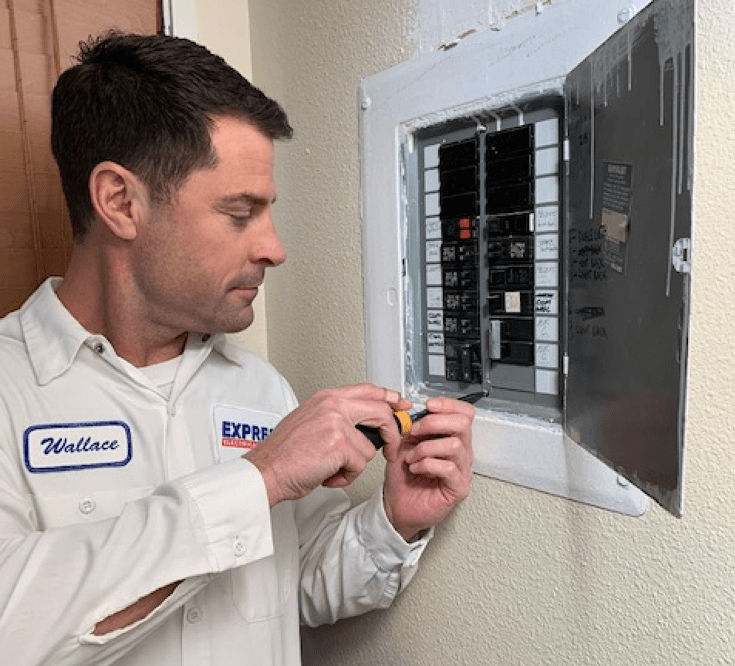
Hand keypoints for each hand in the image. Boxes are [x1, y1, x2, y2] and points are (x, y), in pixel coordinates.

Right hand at [246, 383, 410, 505]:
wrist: (266, 471)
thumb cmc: (285, 454)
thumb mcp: (310, 421)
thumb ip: (337, 417)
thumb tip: (365, 426)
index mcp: (326, 397)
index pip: (368, 390)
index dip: (389, 399)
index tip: (400, 406)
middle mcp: (332, 405)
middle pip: (381, 412)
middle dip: (393, 434)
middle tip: (392, 449)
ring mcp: (336, 422)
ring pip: (370, 447)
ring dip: (355, 465)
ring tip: (332, 468)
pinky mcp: (339, 443)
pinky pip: (360, 464)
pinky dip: (346, 477)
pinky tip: (327, 474)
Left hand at [382, 396, 474, 541]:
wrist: (397, 505)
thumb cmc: (403, 476)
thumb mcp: (404, 443)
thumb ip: (411, 425)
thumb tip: (412, 409)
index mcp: (451, 438)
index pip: (464, 413)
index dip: (448, 405)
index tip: (427, 405)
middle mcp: (461, 453)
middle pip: (463, 424)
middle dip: (434, 422)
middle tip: (414, 431)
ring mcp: (462, 471)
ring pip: (455, 445)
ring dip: (426, 448)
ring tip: (411, 457)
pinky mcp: (458, 488)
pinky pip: (449, 468)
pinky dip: (428, 464)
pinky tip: (416, 468)